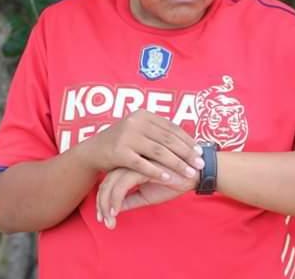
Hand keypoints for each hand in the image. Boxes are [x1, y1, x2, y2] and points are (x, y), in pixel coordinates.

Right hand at [81, 109, 203, 181]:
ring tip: (189, 173)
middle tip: (201, 164)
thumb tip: (186, 137)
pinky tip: (168, 178)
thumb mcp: (138, 131)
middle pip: (168, 139)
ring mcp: (127, 136)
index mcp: (143, 115)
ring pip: (158, 151)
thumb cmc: (121, 142)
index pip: (171, 127)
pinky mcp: (119, 152)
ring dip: (177, 164)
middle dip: (187, 153)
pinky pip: (142, 164)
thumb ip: (157, 132)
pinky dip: (157, 172)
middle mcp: (135, 122)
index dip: (187, 139)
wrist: (94, 151)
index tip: (200, 151)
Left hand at [96, 165, 198, 228]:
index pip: (109, 181)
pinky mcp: (142, 168)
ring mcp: (135, 164)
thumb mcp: (148, 195)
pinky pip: (122, 184)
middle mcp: (130, 162)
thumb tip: (116, 210)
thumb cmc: (173, 182)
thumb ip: (131, 200)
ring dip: (107, 204)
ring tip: (108, 220)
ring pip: (111, 183)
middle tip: (102, 221)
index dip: (103, 199)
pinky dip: (116, 199)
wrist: (194, 174)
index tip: (103, 217)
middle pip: (106, 182)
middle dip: (101, 203)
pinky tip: (115, 213)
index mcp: (130, 166)